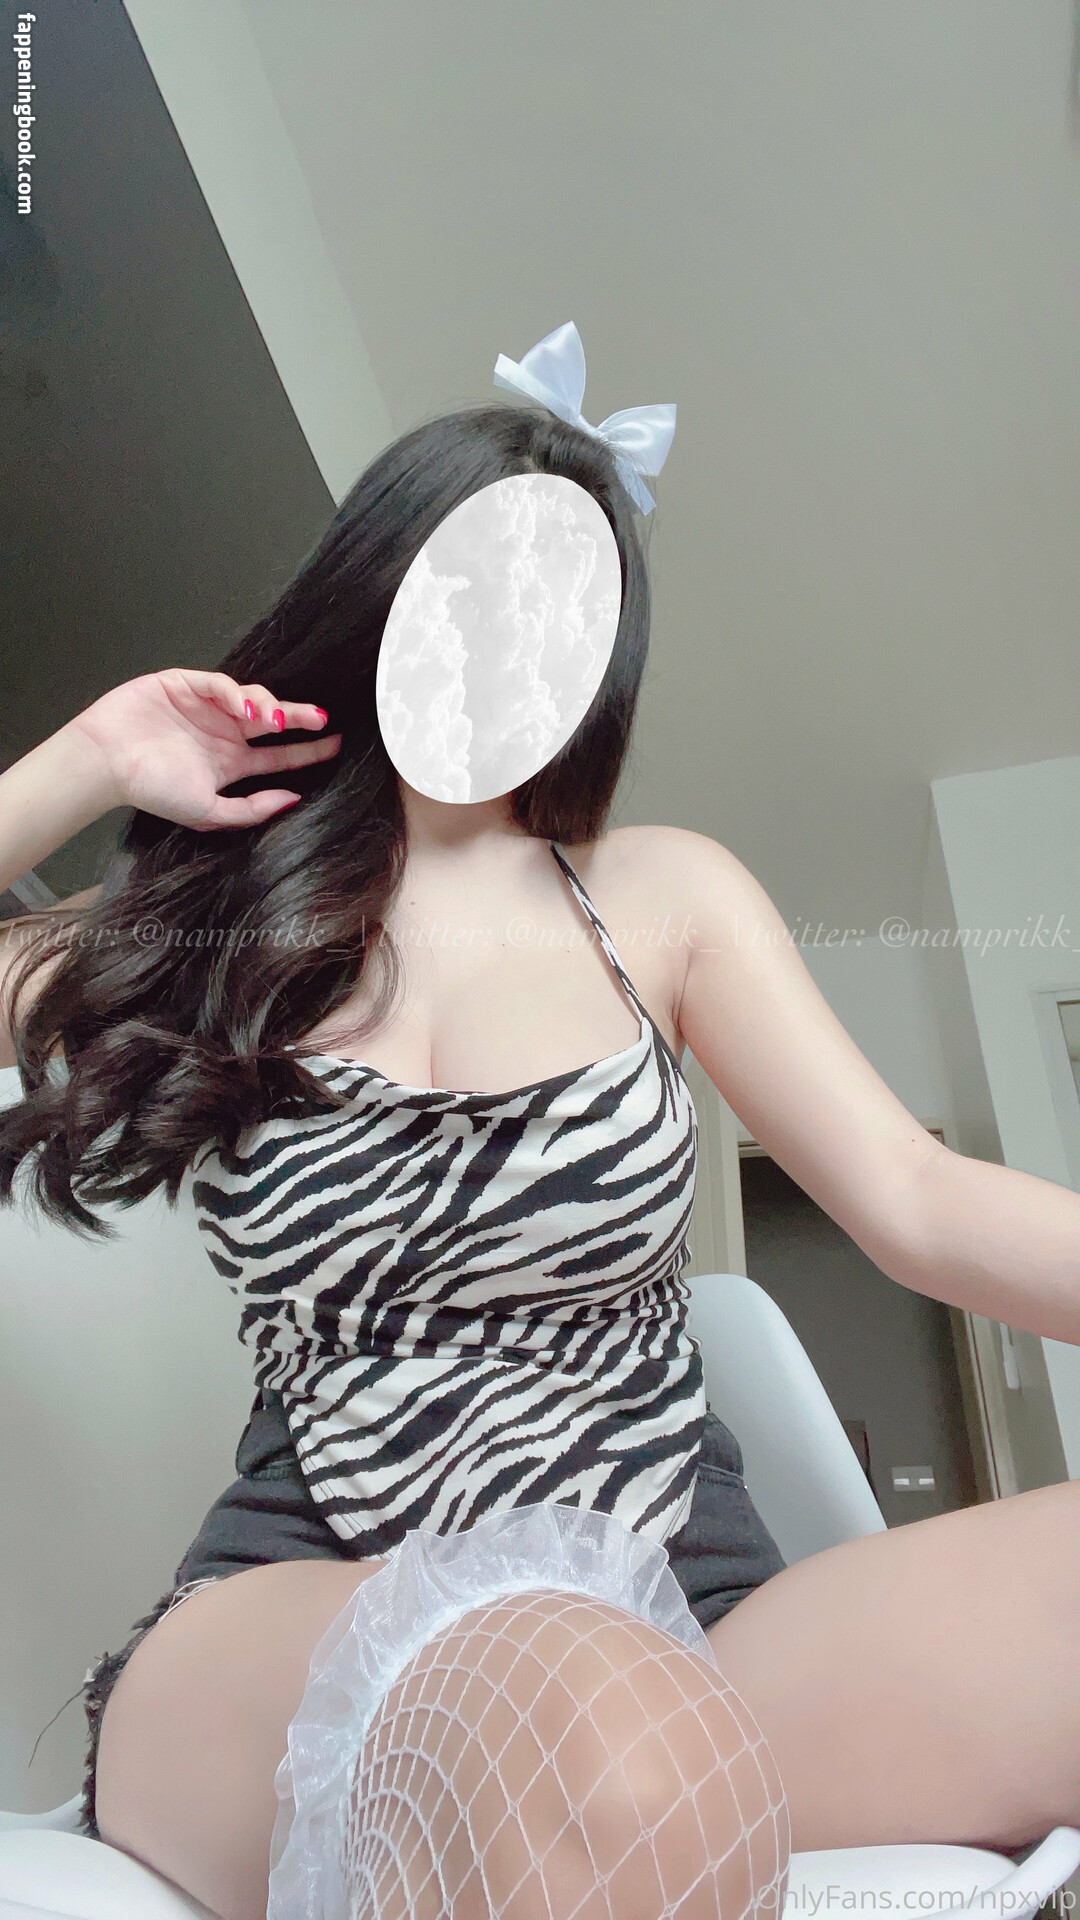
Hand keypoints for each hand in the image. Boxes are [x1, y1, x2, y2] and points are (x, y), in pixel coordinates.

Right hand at [65, 669, 341, 831]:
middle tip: (321, 720)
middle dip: (298, 718)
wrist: (107, 762)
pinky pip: (220, 684)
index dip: (306, 750)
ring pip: (251, 698)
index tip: (334, 745)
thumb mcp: (208, 811)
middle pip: (272, 721)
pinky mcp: (186, 685)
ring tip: (274, 719)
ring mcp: (206, 708)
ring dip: (268, 705)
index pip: (277, 756)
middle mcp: (223, 733)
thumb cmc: (152, 789)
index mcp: (230, 762)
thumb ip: (250, 809)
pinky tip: (245, 707)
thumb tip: (292, 799)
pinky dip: (235, 692)